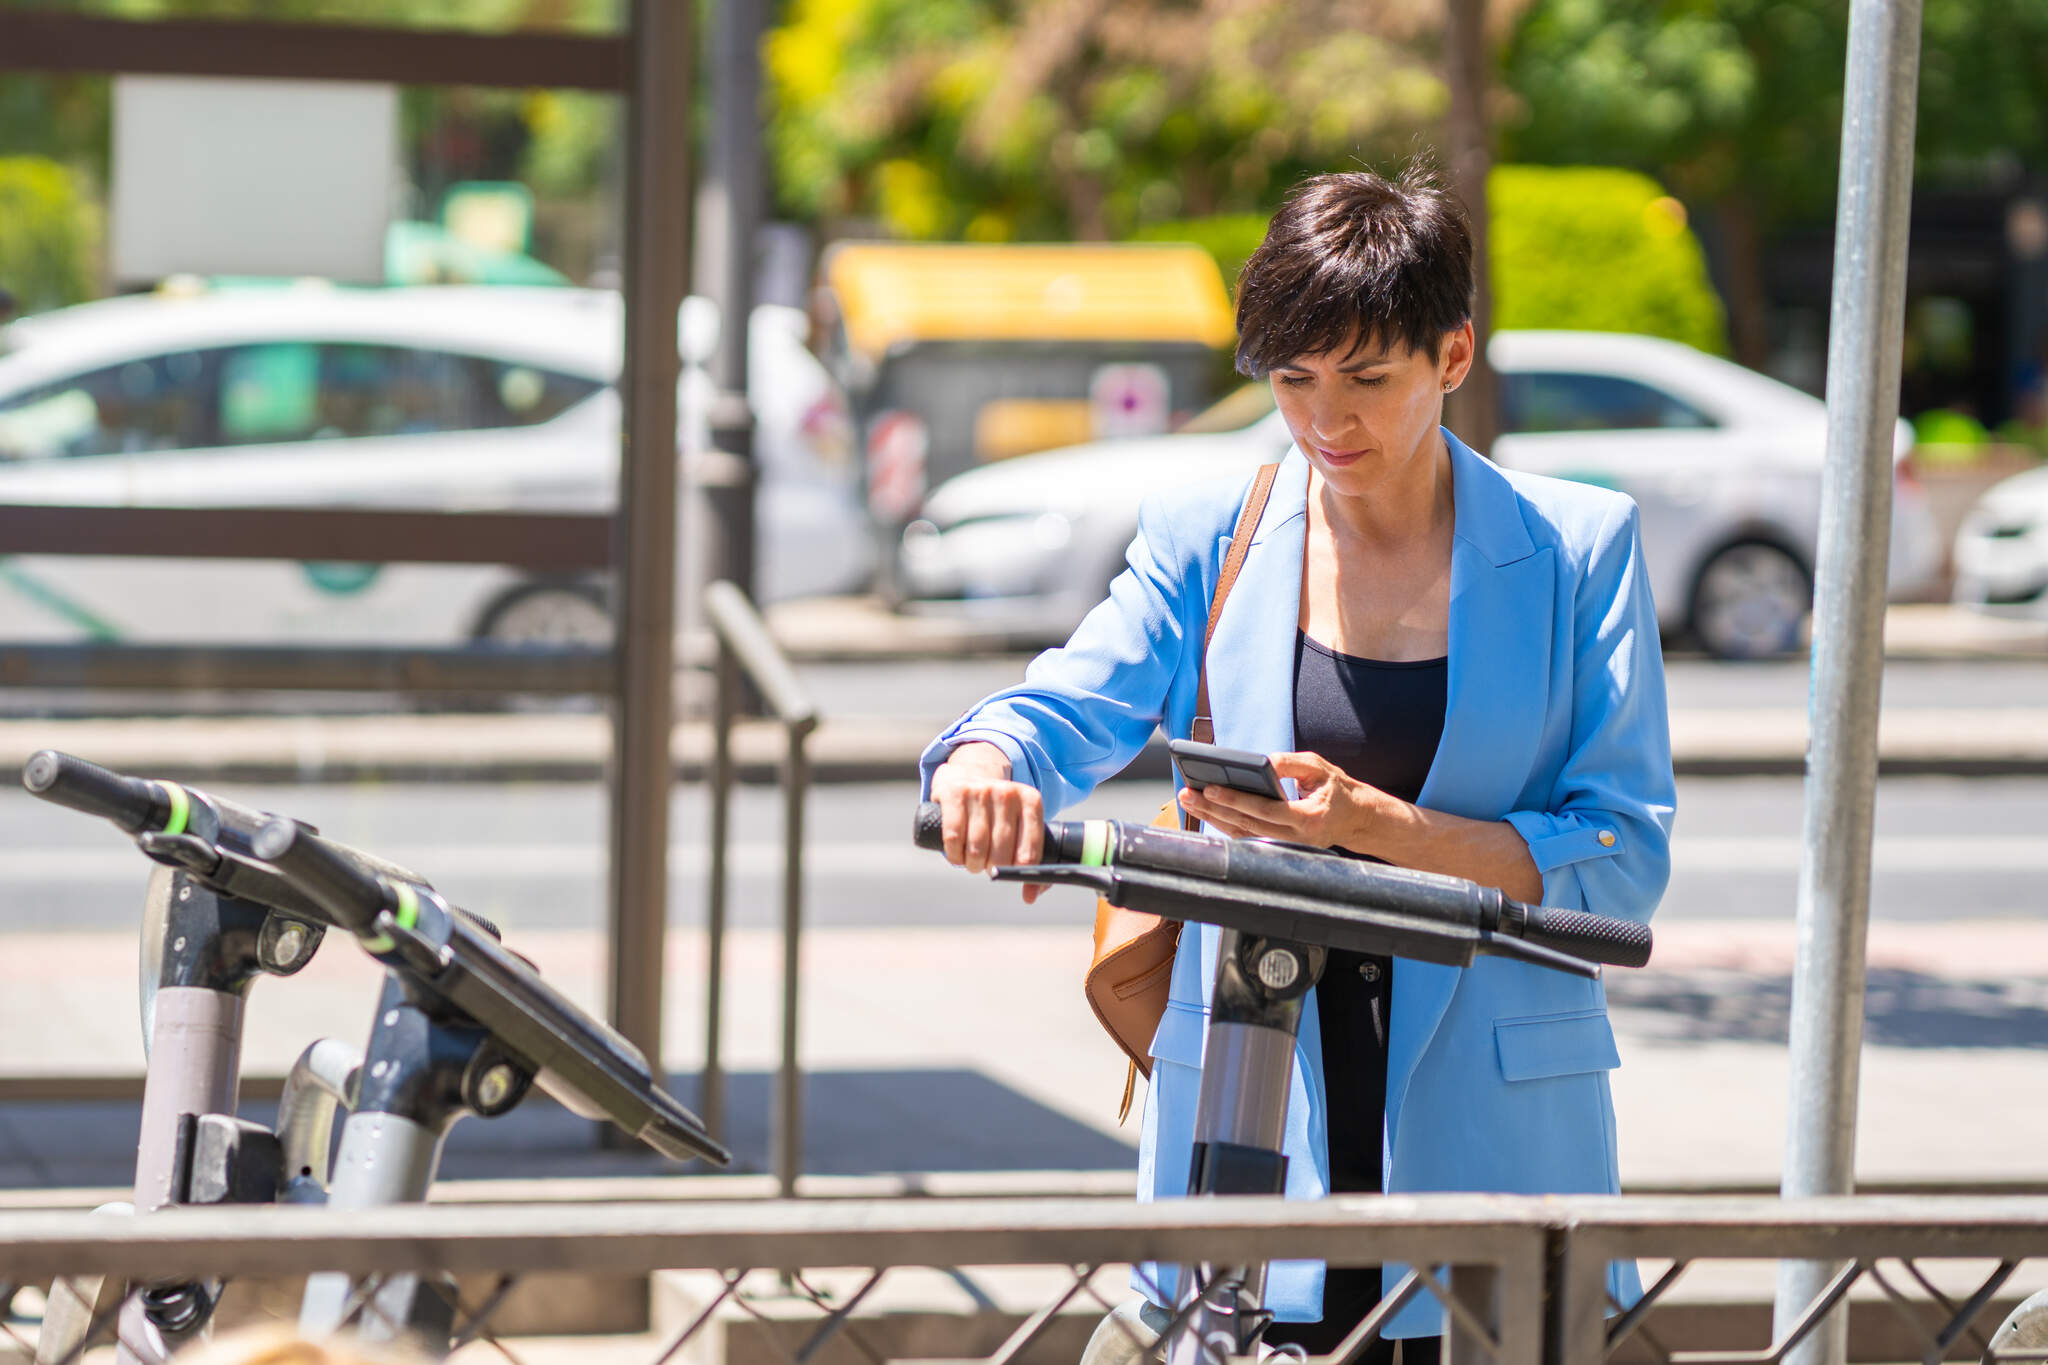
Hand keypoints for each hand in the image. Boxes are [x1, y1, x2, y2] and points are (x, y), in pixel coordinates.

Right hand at [929, 742, 1049, 902]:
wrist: (970, 772)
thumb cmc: (998, 810)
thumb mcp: (1020, 822)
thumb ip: (1030, 856)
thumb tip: (1032, 895)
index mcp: (1031, 801)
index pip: (1031, 849)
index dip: (1026, 876)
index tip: (1025, 895)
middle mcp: (1008, 793)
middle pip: (1003, 852)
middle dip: (995, 870)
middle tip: (989, 868)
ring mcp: (981, 791)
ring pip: (978, 847)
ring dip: (974, 865)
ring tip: (973, 863)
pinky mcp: (955, 793)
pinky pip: (955, 837)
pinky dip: (955, 855)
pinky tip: (958, 856)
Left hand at [1177, 750, 1389, 852]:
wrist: (1357, 818)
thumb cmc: (1338, 790)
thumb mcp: (1320, 768)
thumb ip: (1290, 764)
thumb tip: (1262, 762)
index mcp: (1309, 818)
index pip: (1266, 810)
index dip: (1237, 800)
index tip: (1211, 788)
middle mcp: (1296, 838)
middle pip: (1247, 825)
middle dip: (1214, 809)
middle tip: (1188, 794)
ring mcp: (1287, 847)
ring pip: (1243, 834)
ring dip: (1213, 817)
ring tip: (1190, 800)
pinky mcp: (1279, 847)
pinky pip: (1247, 836)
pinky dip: (1225, 823)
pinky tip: (1206, 810)